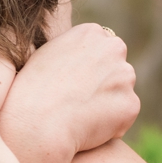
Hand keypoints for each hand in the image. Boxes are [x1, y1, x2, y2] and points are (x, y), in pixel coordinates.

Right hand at [4, 23, 138, 155]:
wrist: (37, 124)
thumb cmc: (30, 92)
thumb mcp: (44, 56)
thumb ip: (69, 51)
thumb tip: (78, 58)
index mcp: (90, 33)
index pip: (101, 47)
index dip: (88, 68)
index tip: (74, 83)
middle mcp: (113, 48)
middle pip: (116, 67)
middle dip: (104, 82)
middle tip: (78, 101)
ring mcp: (125, 76)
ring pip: (121, 92)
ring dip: (108, 103)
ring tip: (79, 116)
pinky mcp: (131, 103)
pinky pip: (124, 115)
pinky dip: (111, 125)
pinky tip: (87, 129)